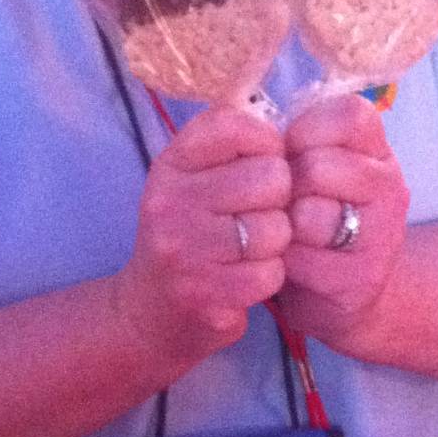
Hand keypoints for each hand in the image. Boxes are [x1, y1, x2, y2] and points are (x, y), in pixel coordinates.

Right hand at [113, 105, 291, 363]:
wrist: (148, 311)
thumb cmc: (188, 235)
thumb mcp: (192, 181)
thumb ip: (230, 148)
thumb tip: (289, 128)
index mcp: (170, 165)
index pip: (234, 125)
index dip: (266, 143)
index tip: (261, 163)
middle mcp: (170, 203)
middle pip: (271, 177)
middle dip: (279, 199)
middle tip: (259, 214)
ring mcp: (185, 251)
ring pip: (276, 228)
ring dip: (276, 242)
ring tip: (253, 248)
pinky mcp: (205, 294)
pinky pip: (271, 272)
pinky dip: (270, 276)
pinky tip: (247, 277)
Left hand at [277, 92, 408, 338]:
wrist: (344, 297)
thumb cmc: (314, 222)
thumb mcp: (313, 172)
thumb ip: (299, 142)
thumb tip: (259, 121)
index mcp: (378, 152)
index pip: (349, 114)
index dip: (307, 130)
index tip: (294, 154)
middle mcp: (390, 187)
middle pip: (320, 165)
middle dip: (289, 185)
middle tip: (289, 203)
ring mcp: (382, 234)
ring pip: (310, 214)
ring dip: (285, 226)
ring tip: (291, 235)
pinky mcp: (362, 278)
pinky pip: (301, 257)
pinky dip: (285, 263)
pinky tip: (294, 266)